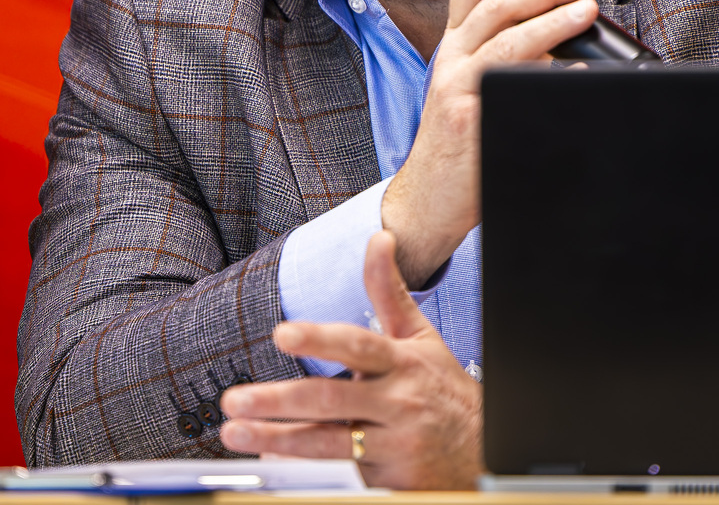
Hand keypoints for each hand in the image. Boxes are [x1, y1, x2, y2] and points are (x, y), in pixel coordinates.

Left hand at [218, 231, 482, 489]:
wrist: (484, 448)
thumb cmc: (441, 388)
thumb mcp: (419, 337)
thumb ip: (389, 291)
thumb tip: (378, 238)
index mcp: (402, 362)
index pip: (358, 346)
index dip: (320, 339)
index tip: (282, 334)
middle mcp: (399, 402)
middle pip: (332, 400)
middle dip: (278, 400)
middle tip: (234, 399)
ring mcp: (395, 444)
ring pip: (329, 443)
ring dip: (277, 439)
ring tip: (236, 432)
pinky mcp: (391, 480)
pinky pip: (340, 473)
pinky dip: (303, 468)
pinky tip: (272, 462)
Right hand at [384, 0, 602, 284]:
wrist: (429, 198)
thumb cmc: (459, 142)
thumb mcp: (470, 84)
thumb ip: (504, 53)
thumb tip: (562, 29)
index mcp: (455, 45)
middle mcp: (452, 60)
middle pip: (497, 2)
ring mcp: (458, 89)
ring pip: (507, 39)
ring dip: (553, 19)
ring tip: (586, 12)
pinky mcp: (470, 121)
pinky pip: (513, 87)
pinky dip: (550, 74)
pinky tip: (576, 71)